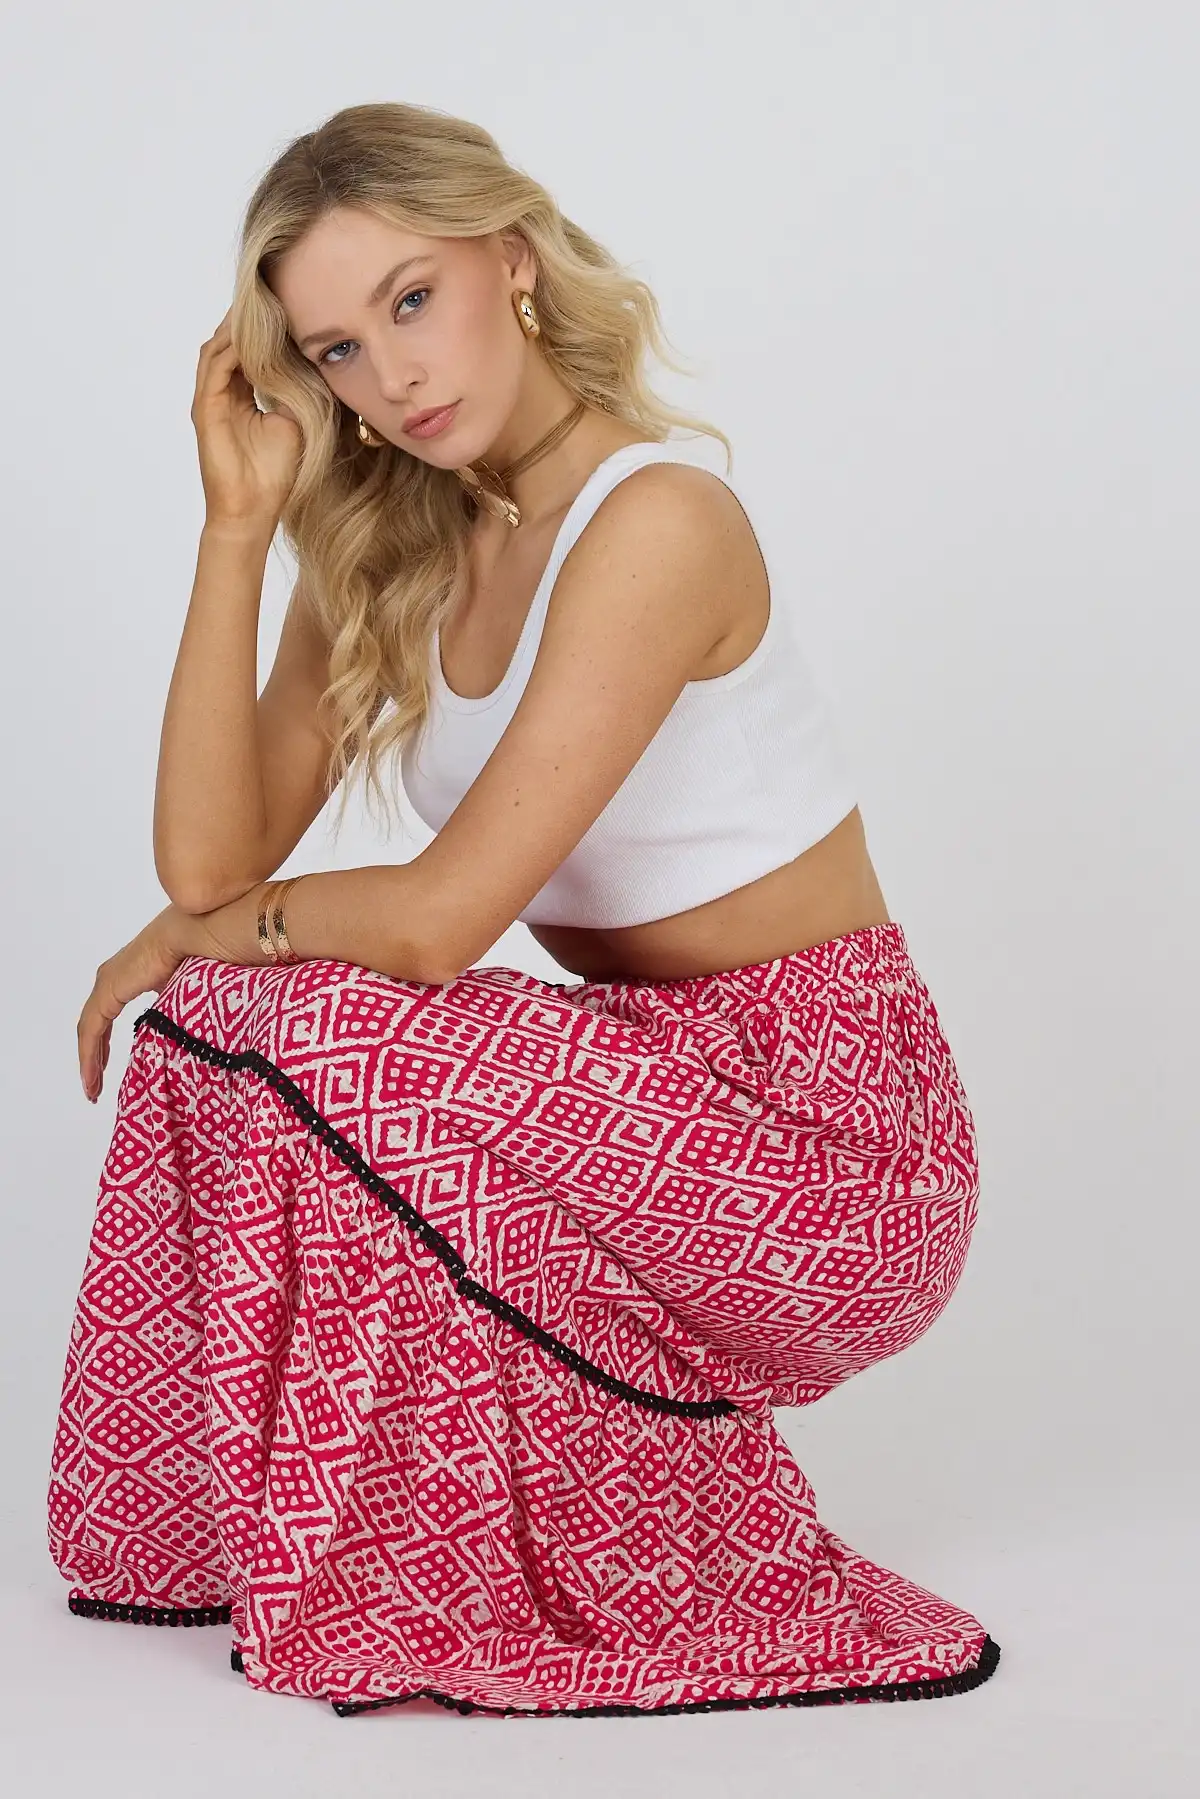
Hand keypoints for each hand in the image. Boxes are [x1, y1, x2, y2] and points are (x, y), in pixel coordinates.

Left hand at [76, 903, 211, 1102]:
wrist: (208, 929)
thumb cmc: (212, 953)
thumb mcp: (190, 992)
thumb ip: (178, 1010)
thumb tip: (180, 1036)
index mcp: (134, 973)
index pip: (109, 1016)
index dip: (106, 1046)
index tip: (105, 1072)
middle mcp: (115, 975)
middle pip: (96, 1025)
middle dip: (95, 1058)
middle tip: (95, 1087)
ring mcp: (110, 980)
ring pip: (91, 1029)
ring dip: (90, 1061)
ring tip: (92, 1091)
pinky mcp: (109, 988)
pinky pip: (92, 1028)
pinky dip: (89, 1054)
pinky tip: (92, 1077)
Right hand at [192, 305, 302, 531]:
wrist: (253, 510)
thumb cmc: (274, 475)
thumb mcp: (294, 423)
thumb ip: (294, 392)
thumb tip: (310, 366)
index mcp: (240, 396)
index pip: (247, 352)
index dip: (263, 331)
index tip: (285, 308)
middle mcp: (221, 394)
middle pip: (229, 344)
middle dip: (246, 320)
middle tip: (268, 294)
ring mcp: (210, 400)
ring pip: (218, 350)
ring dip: (236, 328)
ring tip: (257, 305)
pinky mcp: (206, 410)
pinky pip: (216, 369)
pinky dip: (231, 349)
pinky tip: (248, 335)